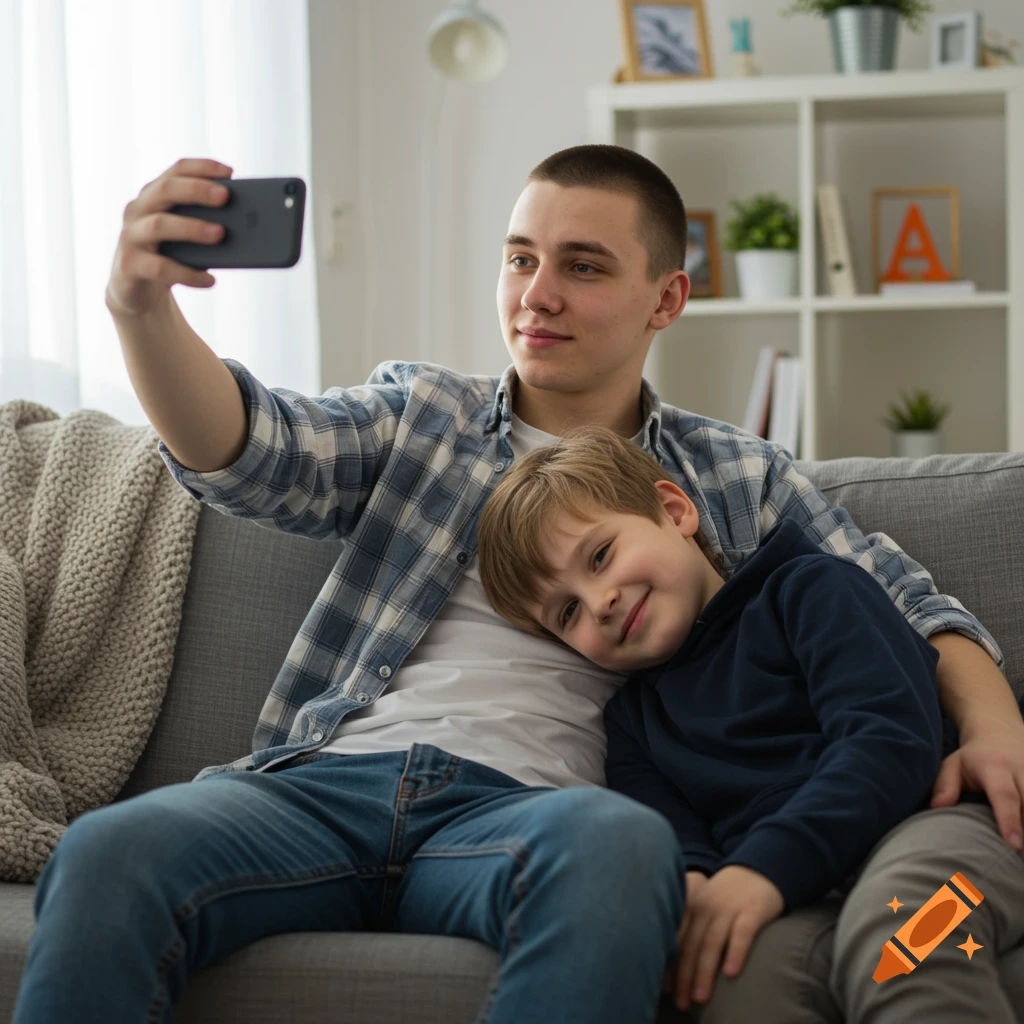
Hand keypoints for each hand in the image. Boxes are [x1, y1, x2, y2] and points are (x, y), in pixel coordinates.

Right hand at [105, 157, 233, 318]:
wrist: (138, 291)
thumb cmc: (169, 255)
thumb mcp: (186, 236)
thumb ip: (205, 222)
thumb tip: (245, 225)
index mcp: (154, 195)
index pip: (176, 170)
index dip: (202, 167)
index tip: (230, 173)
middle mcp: (138, 210)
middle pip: (165, 190)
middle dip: (196, 190)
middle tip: (225, 196)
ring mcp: (130, 236)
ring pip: (159, 225)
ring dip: (192, 228)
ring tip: (220, 234)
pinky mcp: (131, 265)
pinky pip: (160, 268)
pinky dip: (188, 274)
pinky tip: (210, 280)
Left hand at [671, 864, 783, 1010]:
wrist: (760, 867)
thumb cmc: (729, 894)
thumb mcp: (706, 904)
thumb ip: (693, 927)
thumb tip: (675, 959)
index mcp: (693, 907)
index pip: (678, 939)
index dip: (671, 965)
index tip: (665, 990)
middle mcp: (707, 907)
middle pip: (692, 945)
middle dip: (685, 976)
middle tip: (681, 1003)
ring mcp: (729, 908)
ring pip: (713, 943)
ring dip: (705, 971)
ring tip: (700, 997)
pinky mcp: (752, 911)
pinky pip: (742, 934)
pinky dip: (735, 953)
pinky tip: (731, 974)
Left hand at [931, 717, 1023, 850]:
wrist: (1000, 734)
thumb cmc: (973, 758)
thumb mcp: (953, 764)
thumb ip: (945, 785)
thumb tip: (936, 808)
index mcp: (996, 767)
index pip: (1005, 795)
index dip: (1010, 820)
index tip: (1015, 845)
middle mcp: (1023, 771)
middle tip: (1021, 857)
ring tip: (1022, 858)